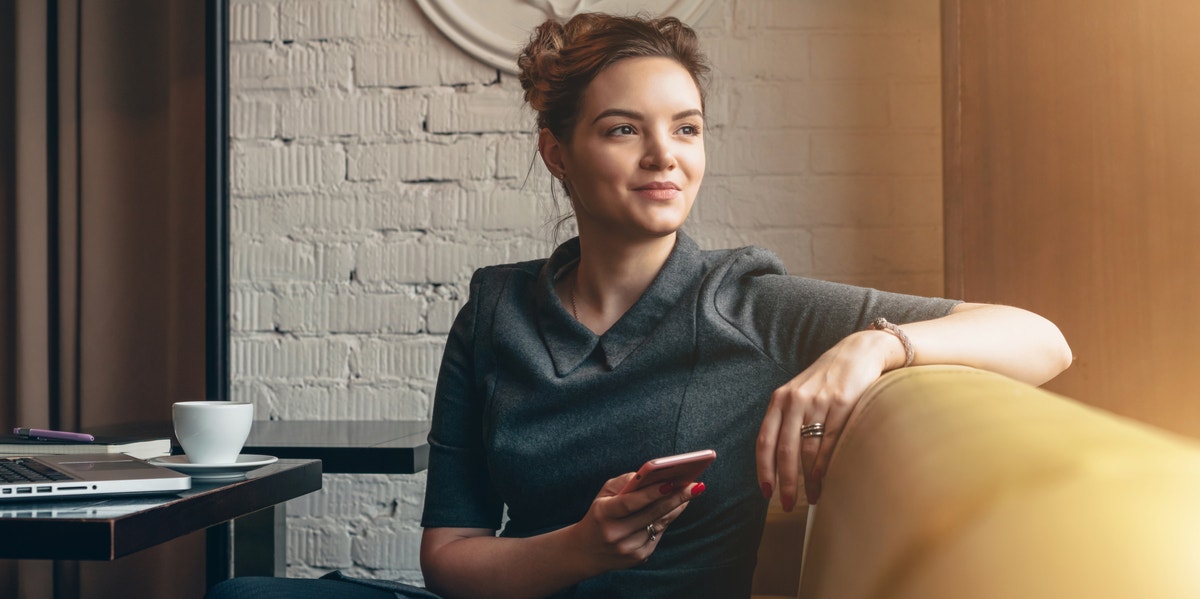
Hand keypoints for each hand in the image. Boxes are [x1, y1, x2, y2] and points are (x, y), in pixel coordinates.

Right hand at [567, 472, 704, 571]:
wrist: (586, 551)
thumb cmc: (599, 514)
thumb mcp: (604, 495)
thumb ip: (626, 482)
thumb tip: (652, 474)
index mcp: (603, 514)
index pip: (630, 503)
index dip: (651, 493)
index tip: (672, 482)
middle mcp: (615, 534)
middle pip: (652, 514)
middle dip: (676, 497)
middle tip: (694, 485)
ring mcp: (628, 549)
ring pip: (659, 524)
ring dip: (677, 507)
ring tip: (691, 491)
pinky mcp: (638, 557)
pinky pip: (658, 534)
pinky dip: (668, 519)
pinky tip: (678, 506)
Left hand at [756, 330, 897, 509]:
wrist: (856, 354)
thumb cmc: (825, 381)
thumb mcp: (797, 395)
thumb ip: (785, 421)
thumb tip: (777, 462)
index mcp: (779, 400)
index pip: (764, 441)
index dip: (763, 469)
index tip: (766, 492)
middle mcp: (795, 401)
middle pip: (785, 450)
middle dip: (785, 482)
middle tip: (787, 504)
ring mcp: (818, 403)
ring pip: (807, 450)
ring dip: (808, 480)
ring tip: (812, 498)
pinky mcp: (842, 405)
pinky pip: (829, 442)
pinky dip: (825, 465)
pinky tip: (823, 480)